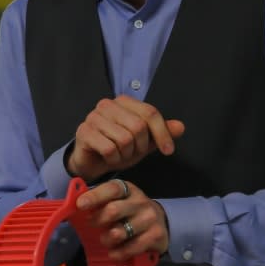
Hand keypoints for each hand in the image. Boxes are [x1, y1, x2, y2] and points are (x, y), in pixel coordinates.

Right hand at [66, 95, 184, 181]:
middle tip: (133, 153)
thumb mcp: (144, 142)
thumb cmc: (117, 149)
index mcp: (123, 102)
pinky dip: (114, 159)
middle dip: (140, 146)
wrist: (91, 163)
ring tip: (120, 155)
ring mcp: (93, 117)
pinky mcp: (84, 132)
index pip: (150, 112)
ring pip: (124, 139)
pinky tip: (109, 159)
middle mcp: (107, 105)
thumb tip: (180, 127)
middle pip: (138, 126)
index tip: (168, 150)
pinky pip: (109, 149)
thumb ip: (161, 133)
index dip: (162, 133)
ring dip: (126, 154)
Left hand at [77, 179, 168, 261]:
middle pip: (113, 210)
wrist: (160, 222)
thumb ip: (99, 201)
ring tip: (106, 240)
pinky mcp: (156, 236)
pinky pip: (131, 248)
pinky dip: (118, 253)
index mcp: (128, 189)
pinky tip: (114, 252)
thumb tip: (75, 202)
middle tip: (92, 224)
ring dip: (107, 239)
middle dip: (98, 220)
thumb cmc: (129, 211)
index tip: (80, 205)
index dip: (95, 196)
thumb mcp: (116, 200)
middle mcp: (140, 202)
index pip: (111, 189)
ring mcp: (150, 218)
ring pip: (120, 232)